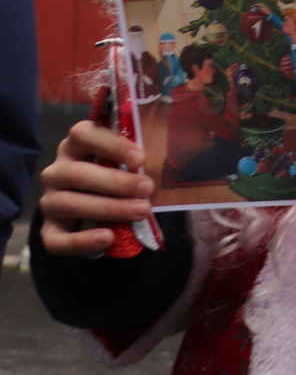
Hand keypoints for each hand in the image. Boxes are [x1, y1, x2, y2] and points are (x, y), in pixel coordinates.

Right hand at [37, 121, 152, 255]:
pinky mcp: (51, 230)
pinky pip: (56, 239)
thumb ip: (140, 161)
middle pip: (76, 173)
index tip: (141, 158)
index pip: (83, 134)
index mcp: (76, 147)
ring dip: (108, 208)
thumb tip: (166, 161)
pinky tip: (108, 238)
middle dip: (115, 182)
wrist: (102, 216)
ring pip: (67, 203)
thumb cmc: (121, 180)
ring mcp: (50, 201)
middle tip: (147, 188)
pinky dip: (82, 240)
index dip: (111, 144)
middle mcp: (57, 172)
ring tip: (141, 211)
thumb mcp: (130, 166)